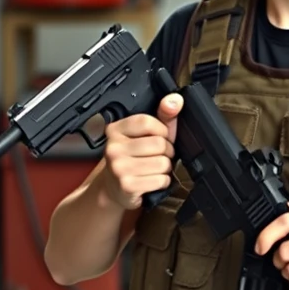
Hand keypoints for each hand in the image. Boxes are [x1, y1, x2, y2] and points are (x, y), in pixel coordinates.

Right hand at [101, 94, 182, 209]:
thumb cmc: (133, 159)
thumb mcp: (145, 135)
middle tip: (157, 156)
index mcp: (116, 130)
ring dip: (165, 168)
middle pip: (159, 144)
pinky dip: (162, 181)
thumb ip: (163, 117)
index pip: (146, 122)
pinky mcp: (127, 185)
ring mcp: (118, 167)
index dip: (162, 130)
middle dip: (166, 152)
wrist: (113, 189)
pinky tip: (151, 180)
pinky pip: (161, 179)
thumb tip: (175, 100)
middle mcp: (113, 147)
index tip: (160, 136)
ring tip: (153, 168)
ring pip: (163, 163)